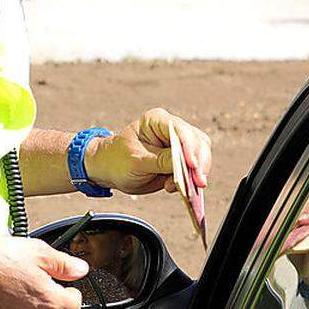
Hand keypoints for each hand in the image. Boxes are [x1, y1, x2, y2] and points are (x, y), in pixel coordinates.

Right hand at [0, 237, 87, 307]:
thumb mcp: (38, 252)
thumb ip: (64, 263)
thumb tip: (80, 269)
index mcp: (51, 301)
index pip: (76, 303)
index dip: (71, 289)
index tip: (65, 284)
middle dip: (54, 298)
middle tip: (43, 284)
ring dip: (37, 303)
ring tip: (26, 288)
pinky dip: (20, 305)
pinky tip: (12, 295)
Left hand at [85, 108, 211, 194]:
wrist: (109, 170)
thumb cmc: (117, 159)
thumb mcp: (136, 161)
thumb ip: (161, 161)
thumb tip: (184, 165)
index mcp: (157, 120)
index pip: (181, 130)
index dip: (189, 148)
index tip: (192, 166)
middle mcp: (170, 130)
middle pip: (197, 142)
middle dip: (199, 163)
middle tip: (198, 183)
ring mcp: (176, 146)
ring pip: (200, 156)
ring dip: (195, 174)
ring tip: (181, 188)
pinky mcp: (178, 161)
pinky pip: (193, 170)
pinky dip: (190, 181)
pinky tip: (175, 188)